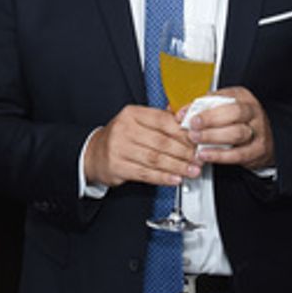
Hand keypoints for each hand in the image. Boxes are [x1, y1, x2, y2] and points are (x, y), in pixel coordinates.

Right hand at [83, 105, 200, 187]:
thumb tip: (186, 119)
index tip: (197, 139)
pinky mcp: (117, 167)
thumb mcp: (136, 122)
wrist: (93, 154)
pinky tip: (175, 178)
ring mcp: (119, 148)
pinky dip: (163, 177)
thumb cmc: (121, 137)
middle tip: (198, 157)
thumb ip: (160, 120)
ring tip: (192, 170)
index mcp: (132, 114)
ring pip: (155, 159)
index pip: (162, 121)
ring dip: (177, 166)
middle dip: (184, 151)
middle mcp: (124, 129)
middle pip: (161, 141)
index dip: (183, 131)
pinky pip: (145, 173)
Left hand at [188, 87, 273, 169]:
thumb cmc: (238, 122)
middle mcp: (253, 112)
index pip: (224, 96)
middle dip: (210, 119)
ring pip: (236, 133)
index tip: (187, 114)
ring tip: (195, 139)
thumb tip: (180, 113)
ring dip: (212, 137)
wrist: (263, 141)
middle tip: (192, 125)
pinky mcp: (258, 151)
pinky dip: (219, 155)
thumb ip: (203, 108)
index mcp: (244, 97)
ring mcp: (258, 132)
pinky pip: (238, 154)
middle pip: (234, 113)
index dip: (203, 105)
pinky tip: (205, 154)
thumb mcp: (224, 109)